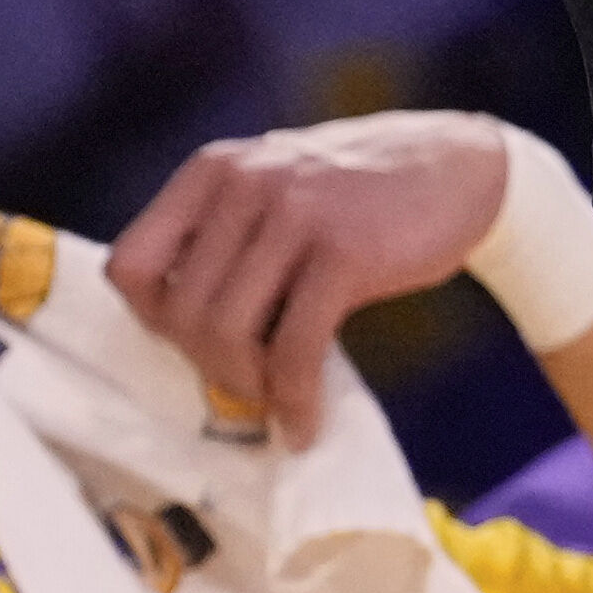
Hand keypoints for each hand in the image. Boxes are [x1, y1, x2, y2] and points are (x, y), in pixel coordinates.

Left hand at [111, 110, 520, 439]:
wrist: (463, 170)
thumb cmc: (362, 197)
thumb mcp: (278, 188)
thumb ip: (227, 236)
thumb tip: (180, 331)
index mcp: (213, 171)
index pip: (129, 265)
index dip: (154, 319)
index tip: (196, 340)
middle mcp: (244, 184)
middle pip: (180, 312)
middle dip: (209, 365)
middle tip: (249, 383)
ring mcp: (294, 214)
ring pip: (227, 333)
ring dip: (249, 387)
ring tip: (278, 401)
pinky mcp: (344, 252)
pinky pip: (295, 349)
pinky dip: (296, 401)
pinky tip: (307, 422)